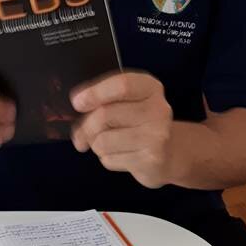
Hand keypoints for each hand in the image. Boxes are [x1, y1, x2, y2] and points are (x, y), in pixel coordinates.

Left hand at [70, 72, 173, 187]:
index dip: (95, 93)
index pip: (122, 85)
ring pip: (103, 140)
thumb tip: (78, 104)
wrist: (168, 154)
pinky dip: (107, 159)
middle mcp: (158, 109)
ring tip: (107, 144)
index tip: (77, 102)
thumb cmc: (138, 122)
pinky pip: (110, 159)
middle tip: (81, 134)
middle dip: (86, 126)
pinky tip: (121, 155)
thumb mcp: (127, 101)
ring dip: (95, 145)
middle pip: (105, 115)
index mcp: (150, 87)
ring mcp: (157, 135)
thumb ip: (104, 98)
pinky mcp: (151, 160)